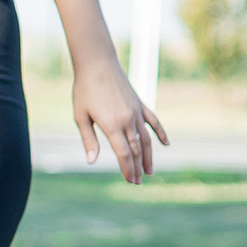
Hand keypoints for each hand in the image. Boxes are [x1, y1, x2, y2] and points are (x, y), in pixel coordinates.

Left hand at [73, 55, 169, 183]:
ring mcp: (136, 112)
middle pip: (136, 149)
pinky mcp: (140, 104)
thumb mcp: (81, 116)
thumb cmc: (84, 90)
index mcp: (112, 125)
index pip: (123, 154)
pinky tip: (165, 144)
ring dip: (149, 156)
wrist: (98, 65)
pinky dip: (160, 133)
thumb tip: (92, 161)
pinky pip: (154, 121)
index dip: (128, 169)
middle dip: (137, 167)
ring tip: (150, 170)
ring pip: (147, 138)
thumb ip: (88, 139)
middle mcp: (128, 120)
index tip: (131, 181)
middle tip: (138, 181)